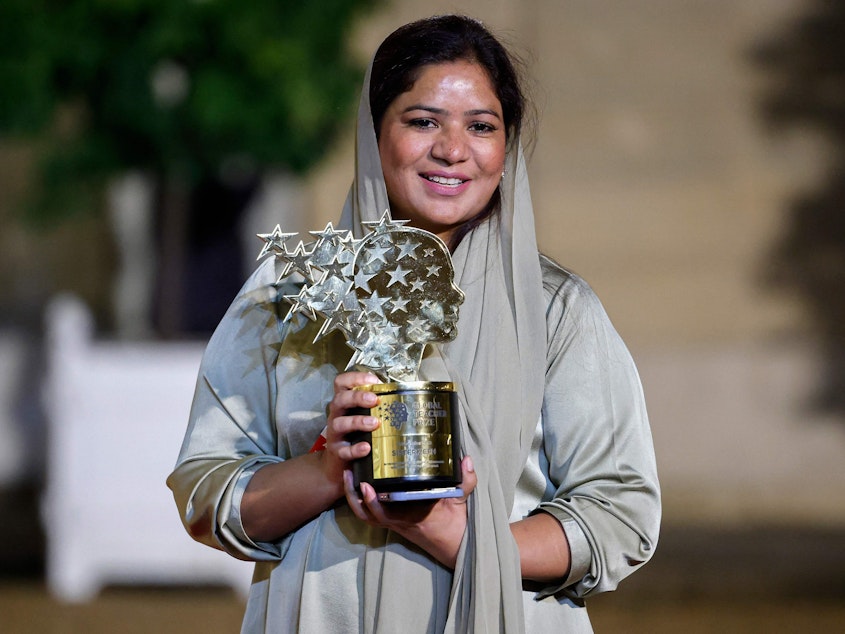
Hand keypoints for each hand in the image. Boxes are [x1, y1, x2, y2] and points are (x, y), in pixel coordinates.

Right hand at [320, 371, 381, 487]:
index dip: (355, 378)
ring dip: (357, 421)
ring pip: (339, 423)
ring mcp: (335, 434)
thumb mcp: (364, 416)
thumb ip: (376, 406)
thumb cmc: (357, 434)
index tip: (373, 380)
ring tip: (374, 423)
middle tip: (375, 400)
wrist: (339, 465)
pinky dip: (355, 449)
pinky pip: (344, 450)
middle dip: (357, 397)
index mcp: (344, 403)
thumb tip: (401, 396)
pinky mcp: (338, 452)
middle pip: (340, 399)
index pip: (341, 383)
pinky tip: (366, 448)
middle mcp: (337, 415)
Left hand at [343, 456, 477, 568]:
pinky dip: (363, 502)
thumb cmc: (455, 523)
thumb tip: (466, 460)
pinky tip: (359, 483)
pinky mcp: (394, 520)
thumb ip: (465, 481)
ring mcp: (395, 522)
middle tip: (349, 472)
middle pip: (368, 514)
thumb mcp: (461, 500)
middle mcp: (399, 522)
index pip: (386, 512)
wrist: (455, 543)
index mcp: (411, 517)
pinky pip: (373, 514)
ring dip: (354, 499)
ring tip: (348, 475)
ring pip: (367, 515)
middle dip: (355, 496)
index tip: (366, 485)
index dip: (373, 501)